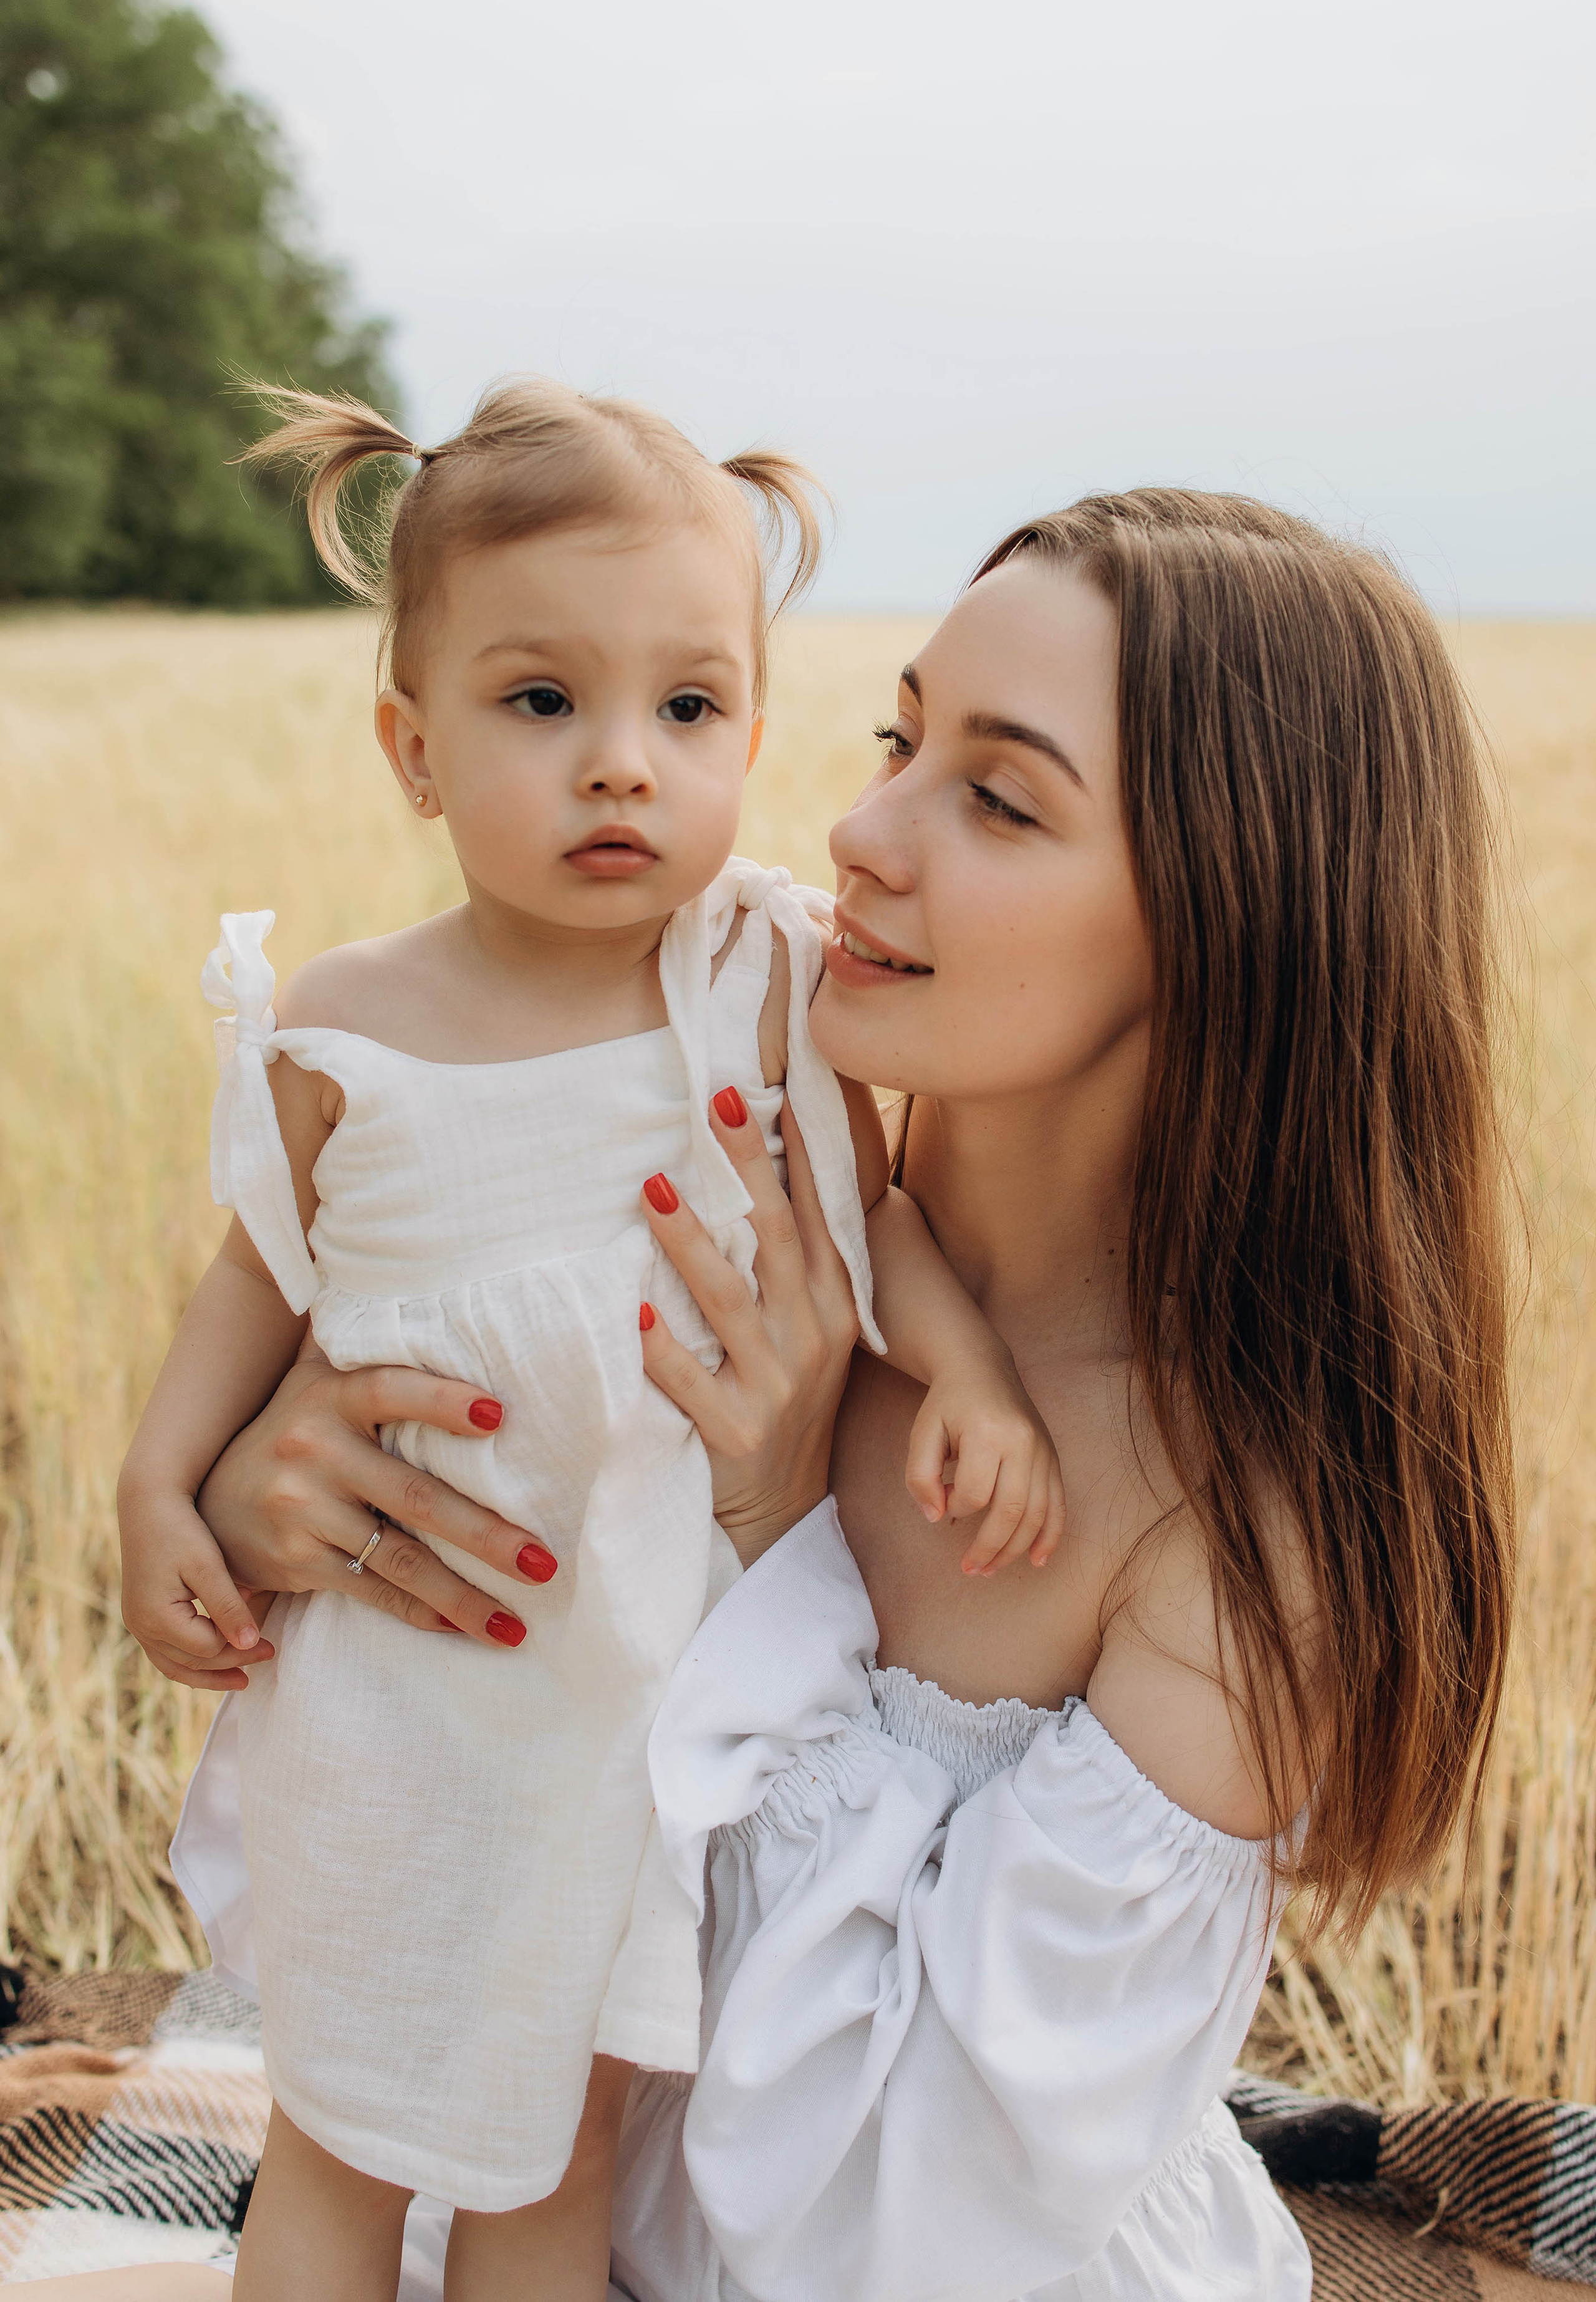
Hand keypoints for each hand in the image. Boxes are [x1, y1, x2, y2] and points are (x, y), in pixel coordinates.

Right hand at [118, 1483, 276, 1693]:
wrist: (148, 1502)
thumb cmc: (181, 1529)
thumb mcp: (208, 1566)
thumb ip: (227, 1607)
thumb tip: (250, 1645)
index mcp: (156, 1617)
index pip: (208, 1649)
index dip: (241, 1649)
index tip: (272, 1644)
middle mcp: (140, 1626)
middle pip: (192, 1662)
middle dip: (231, 1664)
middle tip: (270, 1656)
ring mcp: (136, 1623)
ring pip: (174, 1665)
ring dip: (208, 1675)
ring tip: (242, 1680)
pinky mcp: (140, 1614)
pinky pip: (165, 1652)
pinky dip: (190, 1661)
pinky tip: (214, 1662)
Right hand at [189, 1356, 557, 1669]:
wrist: (209, 1502)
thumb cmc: (294, 1430)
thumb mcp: (317, 1380)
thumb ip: (366, 1346)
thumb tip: (427, 1290)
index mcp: (331, 1396)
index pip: (391, 1389)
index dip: (442, 1401)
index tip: (500, 1415)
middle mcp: (315, 1450)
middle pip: (416, 1496)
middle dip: (486, 1536)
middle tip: (544, 1563)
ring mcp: (303, 1509)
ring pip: (401, 1558)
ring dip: (464, 1596)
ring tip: (517, 1625)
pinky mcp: (296, 1559)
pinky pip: (372, 1590)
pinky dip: (421, 1612)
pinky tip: (464, 1628)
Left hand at [637, 1090, 858, 1565]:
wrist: (779, 1507)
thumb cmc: (786, 1396)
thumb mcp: (809, 1329)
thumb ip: (791, 1264)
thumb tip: (760, 1174)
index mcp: (833, 1304)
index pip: (821, 1214)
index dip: (802, 1153)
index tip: (779, 1091)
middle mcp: (812, 1336)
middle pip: (779, 1238)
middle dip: (749, 1170)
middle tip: (719, 1107)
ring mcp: (777, 1385)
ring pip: (730, 1300)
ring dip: (690, 1243)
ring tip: (653, 1190)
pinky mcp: (735, 1430)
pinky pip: (690, 1381)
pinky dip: (661, 1348)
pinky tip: (630, 1311)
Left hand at [905, 1351, 1066, 1574]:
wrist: (982, 1369)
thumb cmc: (948, 1404)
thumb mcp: (922, 1432)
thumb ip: (920, 1476)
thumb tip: (936, 1517)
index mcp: (987, 1432)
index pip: (974, 1491)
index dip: (956, 1509)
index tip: (943, 1506)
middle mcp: (1022, 1442)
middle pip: (1011, 1509)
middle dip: (989, 1547)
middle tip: (970, 1570)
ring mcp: (1043, 1450)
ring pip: (1037, 1513)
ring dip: (1015, 1550)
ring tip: (991, 1569)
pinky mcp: (1053, 1458)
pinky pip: (1059, 1504)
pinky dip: (1050, 1535)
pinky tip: (1037, 1559)